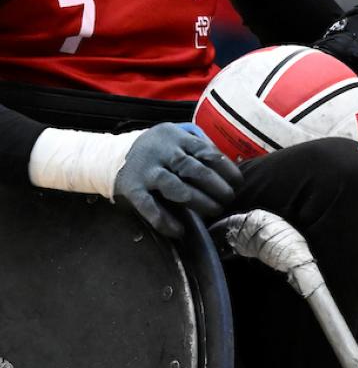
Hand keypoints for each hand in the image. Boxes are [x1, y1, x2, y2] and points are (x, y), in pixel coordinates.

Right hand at [113, 123, 243, 236]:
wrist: (109, 155)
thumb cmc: (154, 149)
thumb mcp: (174, 137)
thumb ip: (197, 145)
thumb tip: (227, 165)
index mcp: (175, 137)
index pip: (206, 152)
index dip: (226, 169)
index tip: (238, 183)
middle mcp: (161, 152)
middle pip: (194, 169)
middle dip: (216, 186)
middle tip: (228, 199)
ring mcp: (146, 171)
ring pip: (175, 188)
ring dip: (198, 201)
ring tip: (214, 211)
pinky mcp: (133, 189)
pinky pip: (150, 208)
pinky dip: (165, 221)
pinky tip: (180, 230)